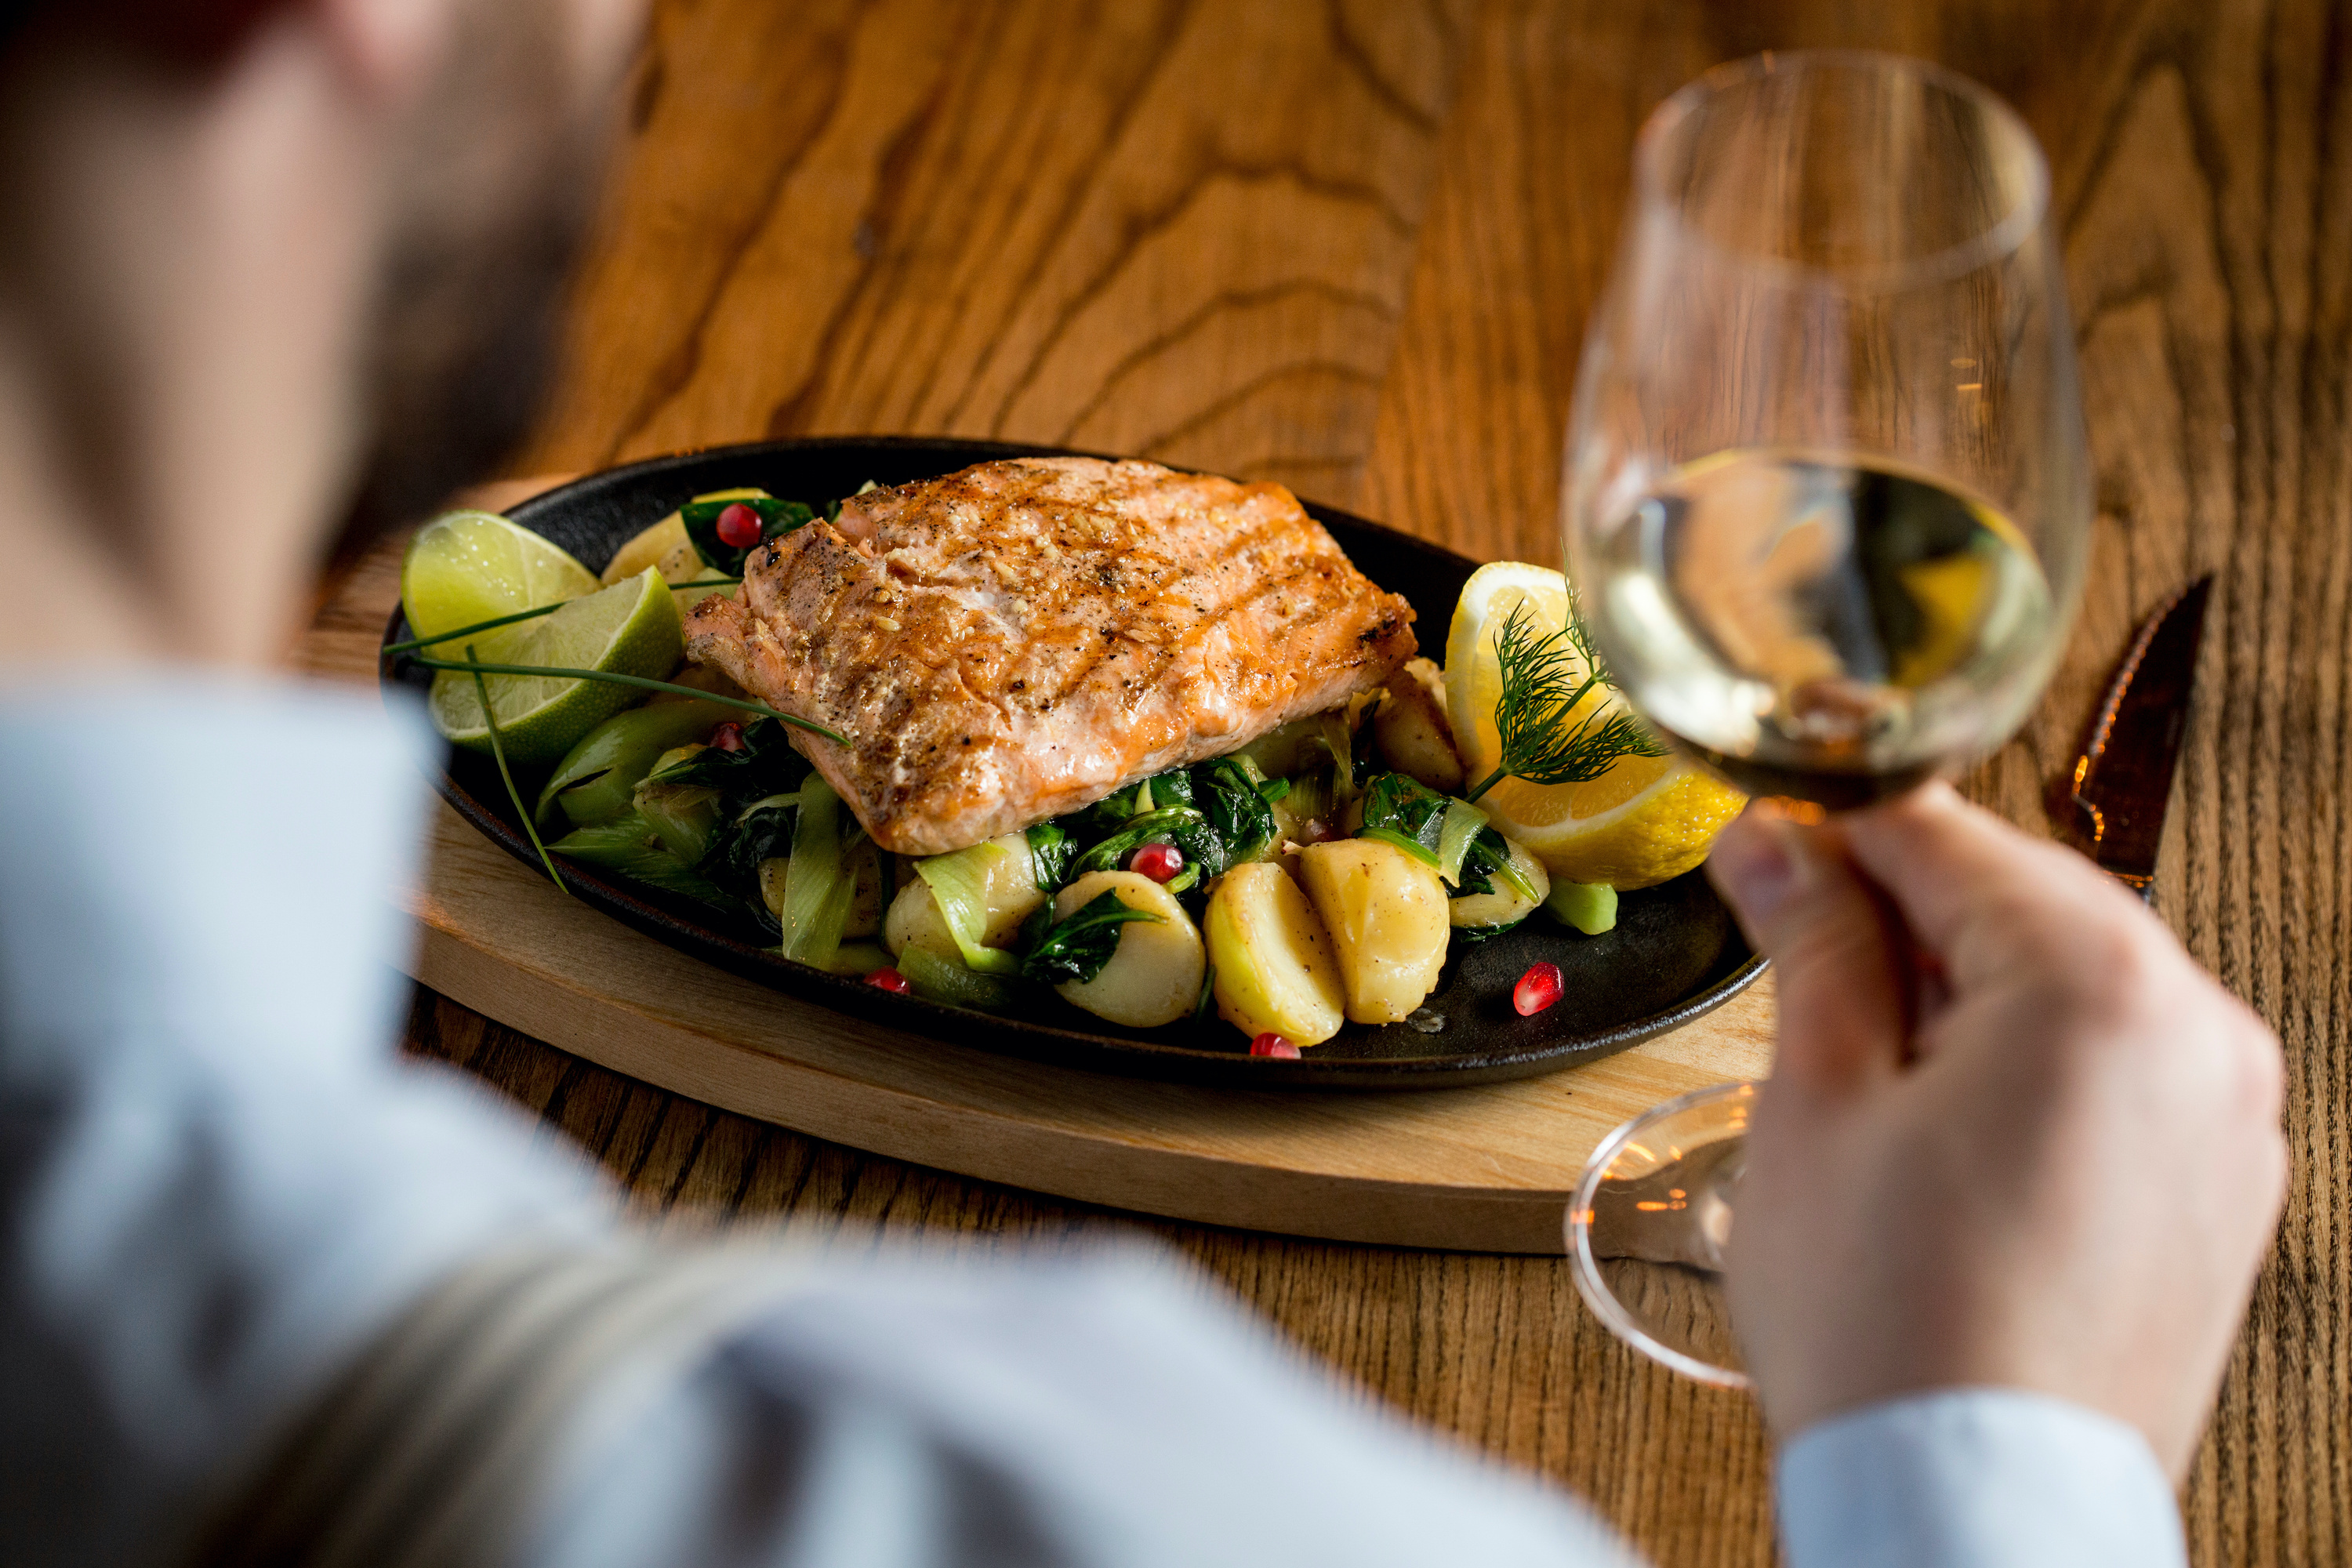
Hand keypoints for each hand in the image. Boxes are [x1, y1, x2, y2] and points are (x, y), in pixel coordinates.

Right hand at [1706, 783, 2284, 1476]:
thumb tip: (1773, 843)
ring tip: (1864, 1075)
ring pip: (2074, 985)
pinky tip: (1941, 1134)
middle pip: (2024, 903)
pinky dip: (2029, 1066)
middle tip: (1791, 957)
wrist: (1974, 1507)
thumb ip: (1811, 942)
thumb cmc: (1893, 1323)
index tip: (1764, 841)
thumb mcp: (1820, 1099)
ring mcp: (2229, 1120)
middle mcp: (2201, 1035)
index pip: (1948, 839)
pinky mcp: (2224, 1191)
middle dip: (1904, 915)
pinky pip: (2119, 1072)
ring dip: (1966, 991)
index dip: (1836, 830)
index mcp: (2103, 987)